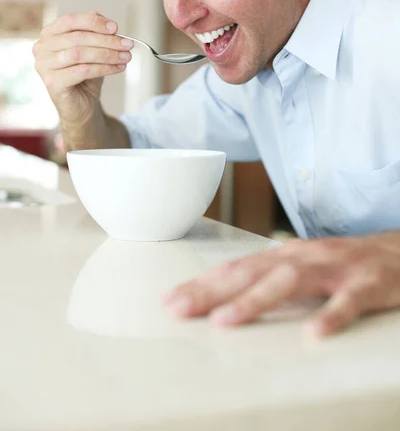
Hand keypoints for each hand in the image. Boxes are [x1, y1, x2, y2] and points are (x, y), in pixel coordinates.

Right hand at [33, 11, 133, 124]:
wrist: (82, 104)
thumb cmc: (86, 75)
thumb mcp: (93, 49)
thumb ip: (96, 33)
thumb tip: (109, 24)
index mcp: (49, 34)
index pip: (71, 20)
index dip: (94, 22)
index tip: (115, 28)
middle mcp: (42, 48)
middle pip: (78, 38)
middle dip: (106, 40)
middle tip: (127, 44)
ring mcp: (44, 65)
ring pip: (80, 54)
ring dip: (107, 54)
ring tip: (125, 57)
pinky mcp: (52, 82)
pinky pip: (82, 71)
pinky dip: (104, 68)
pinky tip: (118, 68)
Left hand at [162, 231, 399, 336]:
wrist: (397, 250)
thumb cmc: (341, 263)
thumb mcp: (300, 266)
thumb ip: (267, 279)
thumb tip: (224, 296)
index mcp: (285, 254)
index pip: (236, 268)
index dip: (202, 283)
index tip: (170, 300)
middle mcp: (303, 256)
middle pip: (252, 272)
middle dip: (213, 291)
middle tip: (179, 310)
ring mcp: (334, 268)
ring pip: (291, 281)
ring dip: (256, 300)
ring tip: (225, 321)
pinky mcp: (366, 283)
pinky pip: (348, 300)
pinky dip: (331, 315)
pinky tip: (314, 333)